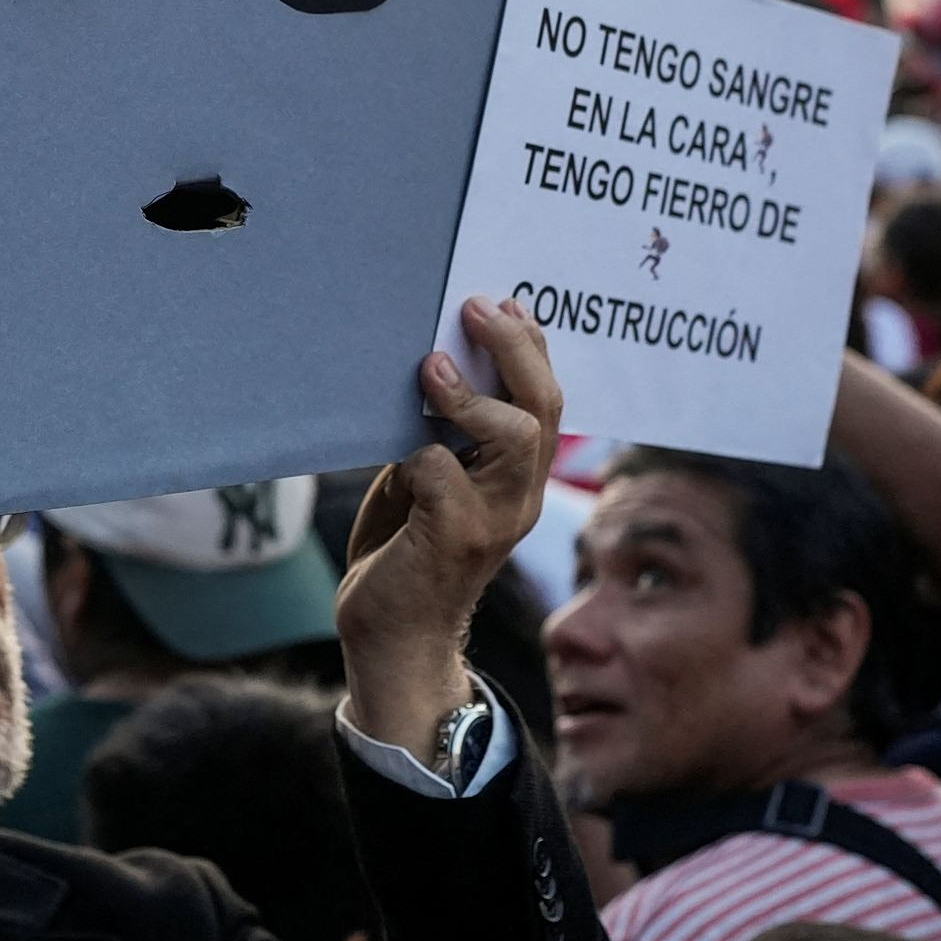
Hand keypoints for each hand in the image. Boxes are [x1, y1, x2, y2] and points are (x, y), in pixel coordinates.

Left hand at [334, 296, 561, 765]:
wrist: (393, 640)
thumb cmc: (404, 551)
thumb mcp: (425, 480)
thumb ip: (439, 433)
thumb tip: (427, 362)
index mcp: (518, 478)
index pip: (547, 402)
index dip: (532, 347)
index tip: (505, 300)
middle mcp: (519, 497)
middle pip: (544, 409)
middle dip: (516, 350)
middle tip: (477, 309)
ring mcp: (493, 520)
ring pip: (515, 438)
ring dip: (472, 395)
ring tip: (433, 365)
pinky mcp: (454, 538)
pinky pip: (442, 473)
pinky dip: (418, 451)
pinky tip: (395, 450)